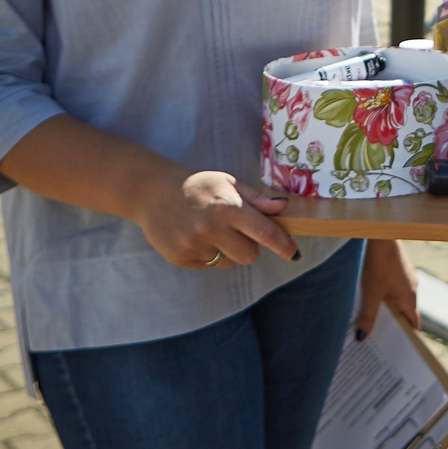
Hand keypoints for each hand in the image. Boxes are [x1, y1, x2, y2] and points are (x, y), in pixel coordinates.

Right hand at [132, 168, 301, 269]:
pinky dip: (208, 255)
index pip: (264, 233)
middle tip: (237, 230)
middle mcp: (211, 228)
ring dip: (228, 251)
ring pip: (229, 262)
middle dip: (250, 246)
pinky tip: (195, 236)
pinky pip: (209, 265)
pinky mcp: (180, 258)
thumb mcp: (228, 183)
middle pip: (249, 255)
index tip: (294, 253)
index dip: (283, 245)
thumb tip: (284, 208)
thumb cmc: (198, 186)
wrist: (153, 192)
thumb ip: (257, 199)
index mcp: (227, 207)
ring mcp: (194, 245)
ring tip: (211, 230)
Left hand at [352, 240, 420, 339]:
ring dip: (386, 312)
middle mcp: (411, 290)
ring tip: (370, 324)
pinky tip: (370, 300)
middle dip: (392, 327)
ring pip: (396, 302)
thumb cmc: (379, 263)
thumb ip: (367, 316)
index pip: (413, 325)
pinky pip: (392, 290)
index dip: (409, 339)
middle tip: (378, 342)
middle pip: (403, 315)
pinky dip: (383, 299)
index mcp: (410, 299)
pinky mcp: (397, 272)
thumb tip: (362, 338)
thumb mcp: (371, 293)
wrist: (381, 235)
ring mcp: (405, 280)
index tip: (400, 351)